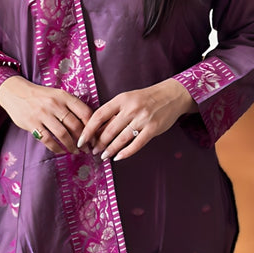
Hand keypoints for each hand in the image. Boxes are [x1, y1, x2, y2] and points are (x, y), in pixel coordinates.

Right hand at [0, 75, 92, 154]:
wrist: (15, 93)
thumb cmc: (41, 96)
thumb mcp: (57, 95)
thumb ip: (71, 107)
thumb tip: (88, 126)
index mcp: (64, 96)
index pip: (84, 112)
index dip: (92, 127)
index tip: (95, 137)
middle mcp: (54, 104)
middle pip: (75, 125)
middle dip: (84, 140)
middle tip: (88, 149)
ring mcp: (42, 114)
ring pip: (63, 134)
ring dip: (72, 146)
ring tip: (76, 151)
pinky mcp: (32, 124)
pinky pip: (48, 140)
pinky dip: (57, 148)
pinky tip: (62, 151)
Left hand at [77, 79, 195, 161]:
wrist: (172, 95)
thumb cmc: (146, 98)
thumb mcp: (128, 98)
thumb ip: (114, 111)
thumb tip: (97, 129)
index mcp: (122, 99)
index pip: (99, 116)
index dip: (88, 130)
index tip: (81, 140)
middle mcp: (131, 108)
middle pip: (109, 130)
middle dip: (99, 143)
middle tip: (93, 151)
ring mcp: (143, 119)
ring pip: (121, 138)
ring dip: (110, 150)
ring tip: (103, 156)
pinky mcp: (153, 128)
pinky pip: (137, 144)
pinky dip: (126, 152)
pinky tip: (118, 157)